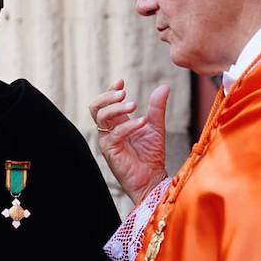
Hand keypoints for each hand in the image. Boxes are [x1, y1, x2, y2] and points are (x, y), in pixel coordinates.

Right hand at [89, 80, 170, 203]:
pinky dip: (129, 125)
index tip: (121, 82)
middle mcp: (108, 131)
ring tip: (134, 105)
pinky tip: (142, 122)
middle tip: (124, 92)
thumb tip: (164, 87)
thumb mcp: (155, 126)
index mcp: (116, 123)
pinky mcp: (110, 151)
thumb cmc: (151, 155)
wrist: (152, 179)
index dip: (110, 90)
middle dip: (108, 96)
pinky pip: (115, 134)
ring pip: (101, 117)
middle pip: (96, 107)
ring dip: (117, 108)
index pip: (105, 103)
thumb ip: (157, 107)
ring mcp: (107, 141)